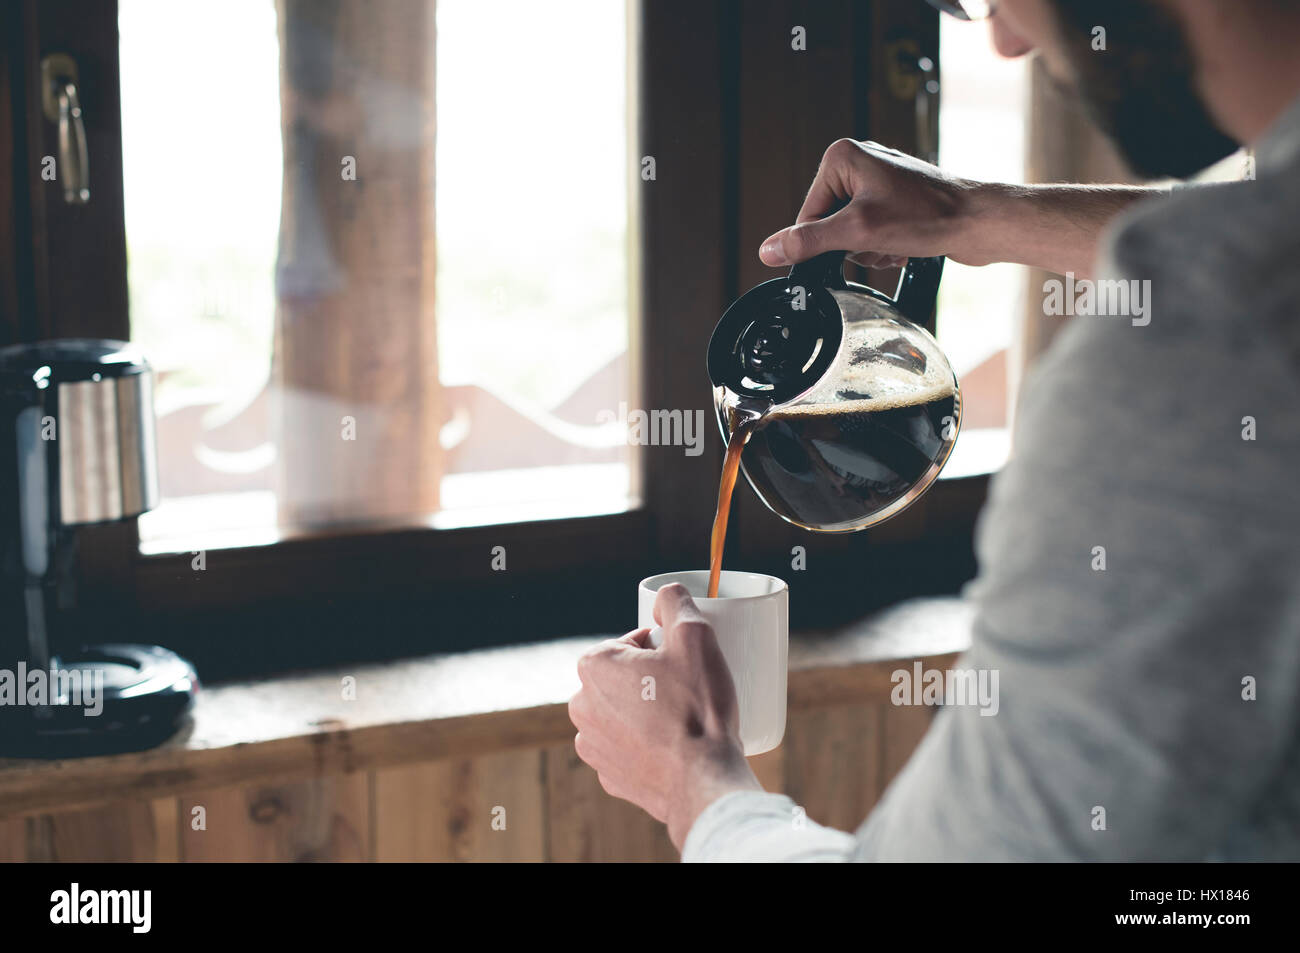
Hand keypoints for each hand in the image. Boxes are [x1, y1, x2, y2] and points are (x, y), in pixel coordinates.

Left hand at [568, 583, 762, 849]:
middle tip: (687, 691)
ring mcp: (592, 745)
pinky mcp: (608, 776)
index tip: (684, 665)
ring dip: (646, 711)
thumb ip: (675, 601)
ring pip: (623, 712)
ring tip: (682, 720)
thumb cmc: (697, 707)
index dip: (663, 649)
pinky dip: (647, 744)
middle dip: (652, 679)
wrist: (703, 780)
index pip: (632, 642)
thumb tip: (665, 594)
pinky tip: (673, 747)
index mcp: (594, 666)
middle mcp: (581, 705)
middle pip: (624, 677)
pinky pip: (628, 747)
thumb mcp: (695, 636)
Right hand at [759, 138, 981, 270]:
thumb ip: (810, 242)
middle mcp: (858, 162)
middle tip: (880, 241)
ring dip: (870, 248)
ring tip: (896, 242)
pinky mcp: (894, 197)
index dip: (825, 242)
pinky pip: (870, 231)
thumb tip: (770, 250)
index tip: (851, 247)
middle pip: (829, 224)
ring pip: (850, 232)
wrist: (979, 222)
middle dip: (853, 245)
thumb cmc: (929, 216)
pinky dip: (884, 245)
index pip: (808, 215)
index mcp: (842, 157)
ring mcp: (878, 179)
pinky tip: (905, 244)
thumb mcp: (859, 232)